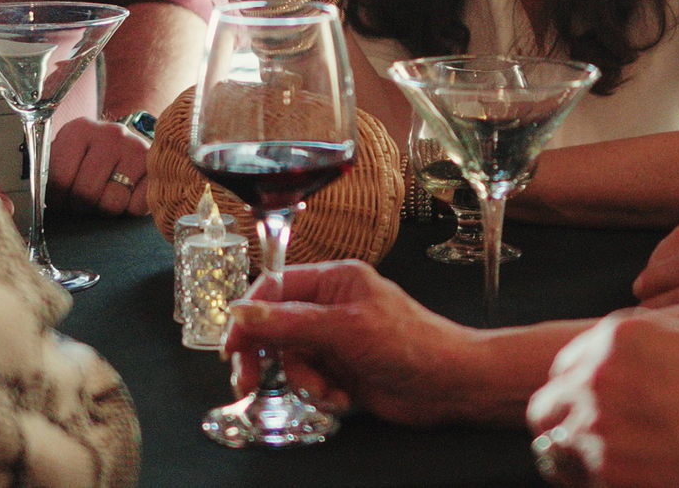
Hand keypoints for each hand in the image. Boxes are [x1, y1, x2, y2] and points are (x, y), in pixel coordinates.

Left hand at [46, 116, 150, 215]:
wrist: (128, 142)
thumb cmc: (92, 159)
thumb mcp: (69, 158)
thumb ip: (52, 176)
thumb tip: (38, 208)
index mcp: (78, 130)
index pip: (59, 179)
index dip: (58, 200)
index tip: (62, 201)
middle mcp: (109, 133)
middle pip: (86, 193)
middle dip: (82, 207)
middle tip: (85, 203)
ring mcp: (135, 147)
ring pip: (112, 202)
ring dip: (106, 209)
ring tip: (105, 198)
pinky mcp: (154, 166)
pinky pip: (137, 206)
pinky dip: (130, 210)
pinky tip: (126, 196)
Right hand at [224, 261, 487, 426]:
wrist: (447, 384)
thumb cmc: (412, 343)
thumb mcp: (344, 328)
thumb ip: (290, 322)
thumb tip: (243, 314)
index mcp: (335, 280)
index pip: (275, 289)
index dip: (248, 316)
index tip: (231, 346)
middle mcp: (332, 307)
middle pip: (275, 327)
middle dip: (264, 355)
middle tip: (248, 380)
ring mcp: (336, 340)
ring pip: (290, 360)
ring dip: (301, 380)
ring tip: (325, 389)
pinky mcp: (342, 371)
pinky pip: (309, 381)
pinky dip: (319, 393)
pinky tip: (342, 397)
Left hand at [527, 313, 678, 487]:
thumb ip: (633, 349)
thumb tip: (599, 365)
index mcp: (618, 339)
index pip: (564, 364)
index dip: (578, 384)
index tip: (592, 398)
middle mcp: (599, 379)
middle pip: (546, 406)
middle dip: (563, 417)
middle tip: (593, 430)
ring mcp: (600, 431)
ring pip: (554, 448)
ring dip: (576, 452)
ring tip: (619, 453)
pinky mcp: (611, 477)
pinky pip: (579, 480)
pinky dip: (594, 478)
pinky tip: (633, 470)